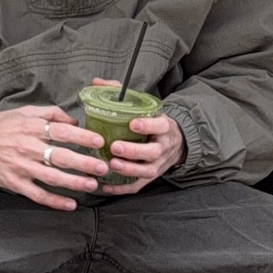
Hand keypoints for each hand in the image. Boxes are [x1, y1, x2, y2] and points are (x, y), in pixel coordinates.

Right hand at [0, 102, 106, 212]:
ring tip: (92, 186)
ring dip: (74, 183)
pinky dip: (54, 201)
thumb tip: (74, 121)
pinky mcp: (14, 183)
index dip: (82, 137)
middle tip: (102, 168)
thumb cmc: (1, 126)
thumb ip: (51, 113)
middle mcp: (28, 147)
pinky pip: (37, 194)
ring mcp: (21, 167)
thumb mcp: (25, 112)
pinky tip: (70, 205)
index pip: (62, 132)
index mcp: (32, 128)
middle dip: (84, 164)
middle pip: (61, 157)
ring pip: (52, 177)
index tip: (99, 142)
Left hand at [87, 75, 185, 195]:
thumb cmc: (153, 123)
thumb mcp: (145, 107)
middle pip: (152, 152)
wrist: (176, 143)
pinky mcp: (150, 178)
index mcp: (164, 127)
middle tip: (115, 147)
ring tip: (111, 165)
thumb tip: (96, 83)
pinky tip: (105, 186)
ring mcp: (158, 164)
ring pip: (146, 171)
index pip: (159, 126)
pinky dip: (121, 188)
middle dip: (133, 151)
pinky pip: (137, 186)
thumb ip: (120, 93)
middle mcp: (163, 147)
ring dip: (128, 170)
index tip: (132, 123)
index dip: (147, 125)